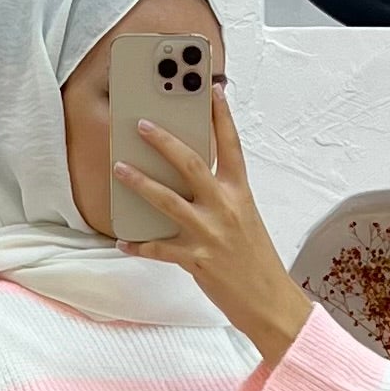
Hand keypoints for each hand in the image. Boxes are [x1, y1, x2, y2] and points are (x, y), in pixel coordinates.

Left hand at [114, 80, 313, 362]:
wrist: (270, 302)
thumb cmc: (256, 260)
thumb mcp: (245, 219)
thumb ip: (221, 197)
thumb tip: (188, 181)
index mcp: (240, 193)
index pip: (230, 145)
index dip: (221, 115)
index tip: (211, 88)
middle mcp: (225, 207)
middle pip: (190, 163)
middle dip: (163, 141)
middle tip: (142, 124)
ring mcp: (210, 233)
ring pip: (167, 200)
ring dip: (139, 183)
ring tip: (119, 169)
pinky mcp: (196, 259)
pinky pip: (159, 249)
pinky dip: (139, 245)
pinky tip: (124, 242)